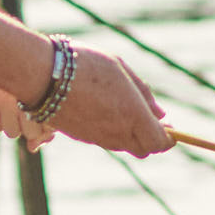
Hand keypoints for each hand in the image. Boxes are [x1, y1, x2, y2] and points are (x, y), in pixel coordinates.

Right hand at [0, 77, 52, 149]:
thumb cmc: (15, 75)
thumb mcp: (31, 93)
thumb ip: (41, 123)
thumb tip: (32, 148)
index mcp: (43, 87)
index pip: (50, 125)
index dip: (44, 127)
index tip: (37, 116)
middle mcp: (26, 93)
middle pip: (32, 132)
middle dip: (26, 125)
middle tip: (19, 108)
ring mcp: (5, 99)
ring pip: (13, 132)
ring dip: (9, 124)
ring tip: (4, 103)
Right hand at [48, 43, 171, 156]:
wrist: (43, 75)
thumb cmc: (85, 64)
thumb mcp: (121, 70)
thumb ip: (143, 94)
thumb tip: (161, 114)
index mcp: (132, 114)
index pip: (160, 142)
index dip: (169, 138)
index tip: (170, 127)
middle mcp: (117, 131)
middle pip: (144, 150)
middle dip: (151, 138)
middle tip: (150, 120)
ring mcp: (98, 138)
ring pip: (124, 147)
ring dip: (131, 135)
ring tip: (125, 110)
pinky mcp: (82, 137)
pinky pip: (105, 141)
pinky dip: (112, 132)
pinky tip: (104, 110)